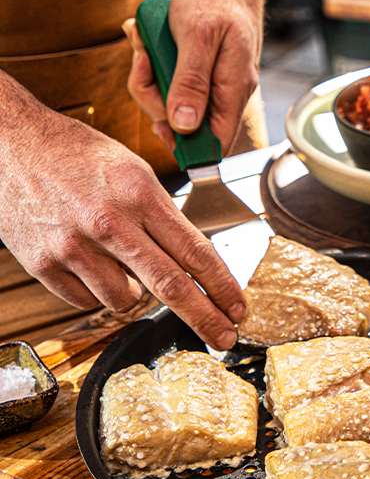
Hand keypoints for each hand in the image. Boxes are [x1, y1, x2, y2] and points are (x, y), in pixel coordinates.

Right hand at [0, 92, 245, 350]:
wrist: (9, 141)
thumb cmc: (75, 153)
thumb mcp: (133, 171)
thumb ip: (162, 216)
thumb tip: (191, 261)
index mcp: (139, 194)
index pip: (196, 252)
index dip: (222, 287)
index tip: (238, 308)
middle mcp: (109, 222)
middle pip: (171, 286)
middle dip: (205, 318)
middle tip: (225, 338)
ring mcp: (74, 246)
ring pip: (127, 301)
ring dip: (137, 295)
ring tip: (122, 265)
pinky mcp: (43, 263)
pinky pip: (87, 301)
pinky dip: (97, 291)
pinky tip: (91, 264)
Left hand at [123, 0, 262, 155]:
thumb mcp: (197, 36)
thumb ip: (191, 83)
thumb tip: (183, 125)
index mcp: (233, 89)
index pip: (216, 143)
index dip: (187, 147)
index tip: (159, 128)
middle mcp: (228, 93)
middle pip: (189, 126)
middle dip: (156, 99)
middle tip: (145, 61)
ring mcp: (217, 85)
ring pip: (177, 105)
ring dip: (151, 79)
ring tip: (145, 45)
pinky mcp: (205, 75)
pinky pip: (177, 86)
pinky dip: (157, 69)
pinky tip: (150, 46)